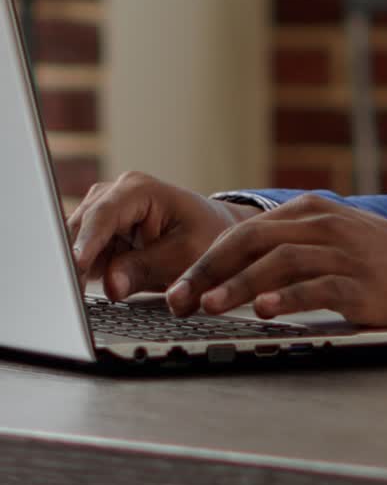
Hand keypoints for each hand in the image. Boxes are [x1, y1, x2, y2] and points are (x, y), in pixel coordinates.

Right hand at [67, 171, 259, 299]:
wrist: (214, 233)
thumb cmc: (206, 236)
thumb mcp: (184, 255)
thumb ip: (146, 269)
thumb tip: (111, 285)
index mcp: (138, 190)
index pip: (103, 215)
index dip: (87, 241)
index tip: (76, 265)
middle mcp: (115, 194)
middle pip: (82, 227)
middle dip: (76, 259)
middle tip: (74, 293)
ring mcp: (105, 211)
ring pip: (78, 241)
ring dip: (82, 267)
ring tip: (85, 294)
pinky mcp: (103, 232)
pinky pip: (86, 253)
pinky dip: (89, 270)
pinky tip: (94, 286)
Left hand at [166, 193, 386, 326]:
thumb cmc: (379, 261)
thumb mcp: (333, 238)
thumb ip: (290, 245)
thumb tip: (235, 270)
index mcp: (311, 211)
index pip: (246, 232)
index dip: (207, 260)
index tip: (180, 287)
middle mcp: (324, 226)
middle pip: (253, 241)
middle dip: (210, 271)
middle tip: (181, 299)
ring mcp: (343, 253)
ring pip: (279, 262)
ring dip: (239, 285)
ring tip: (211, 306)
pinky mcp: (361, 283)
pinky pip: (318, 287)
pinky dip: (289, 298)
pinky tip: (266, 310)